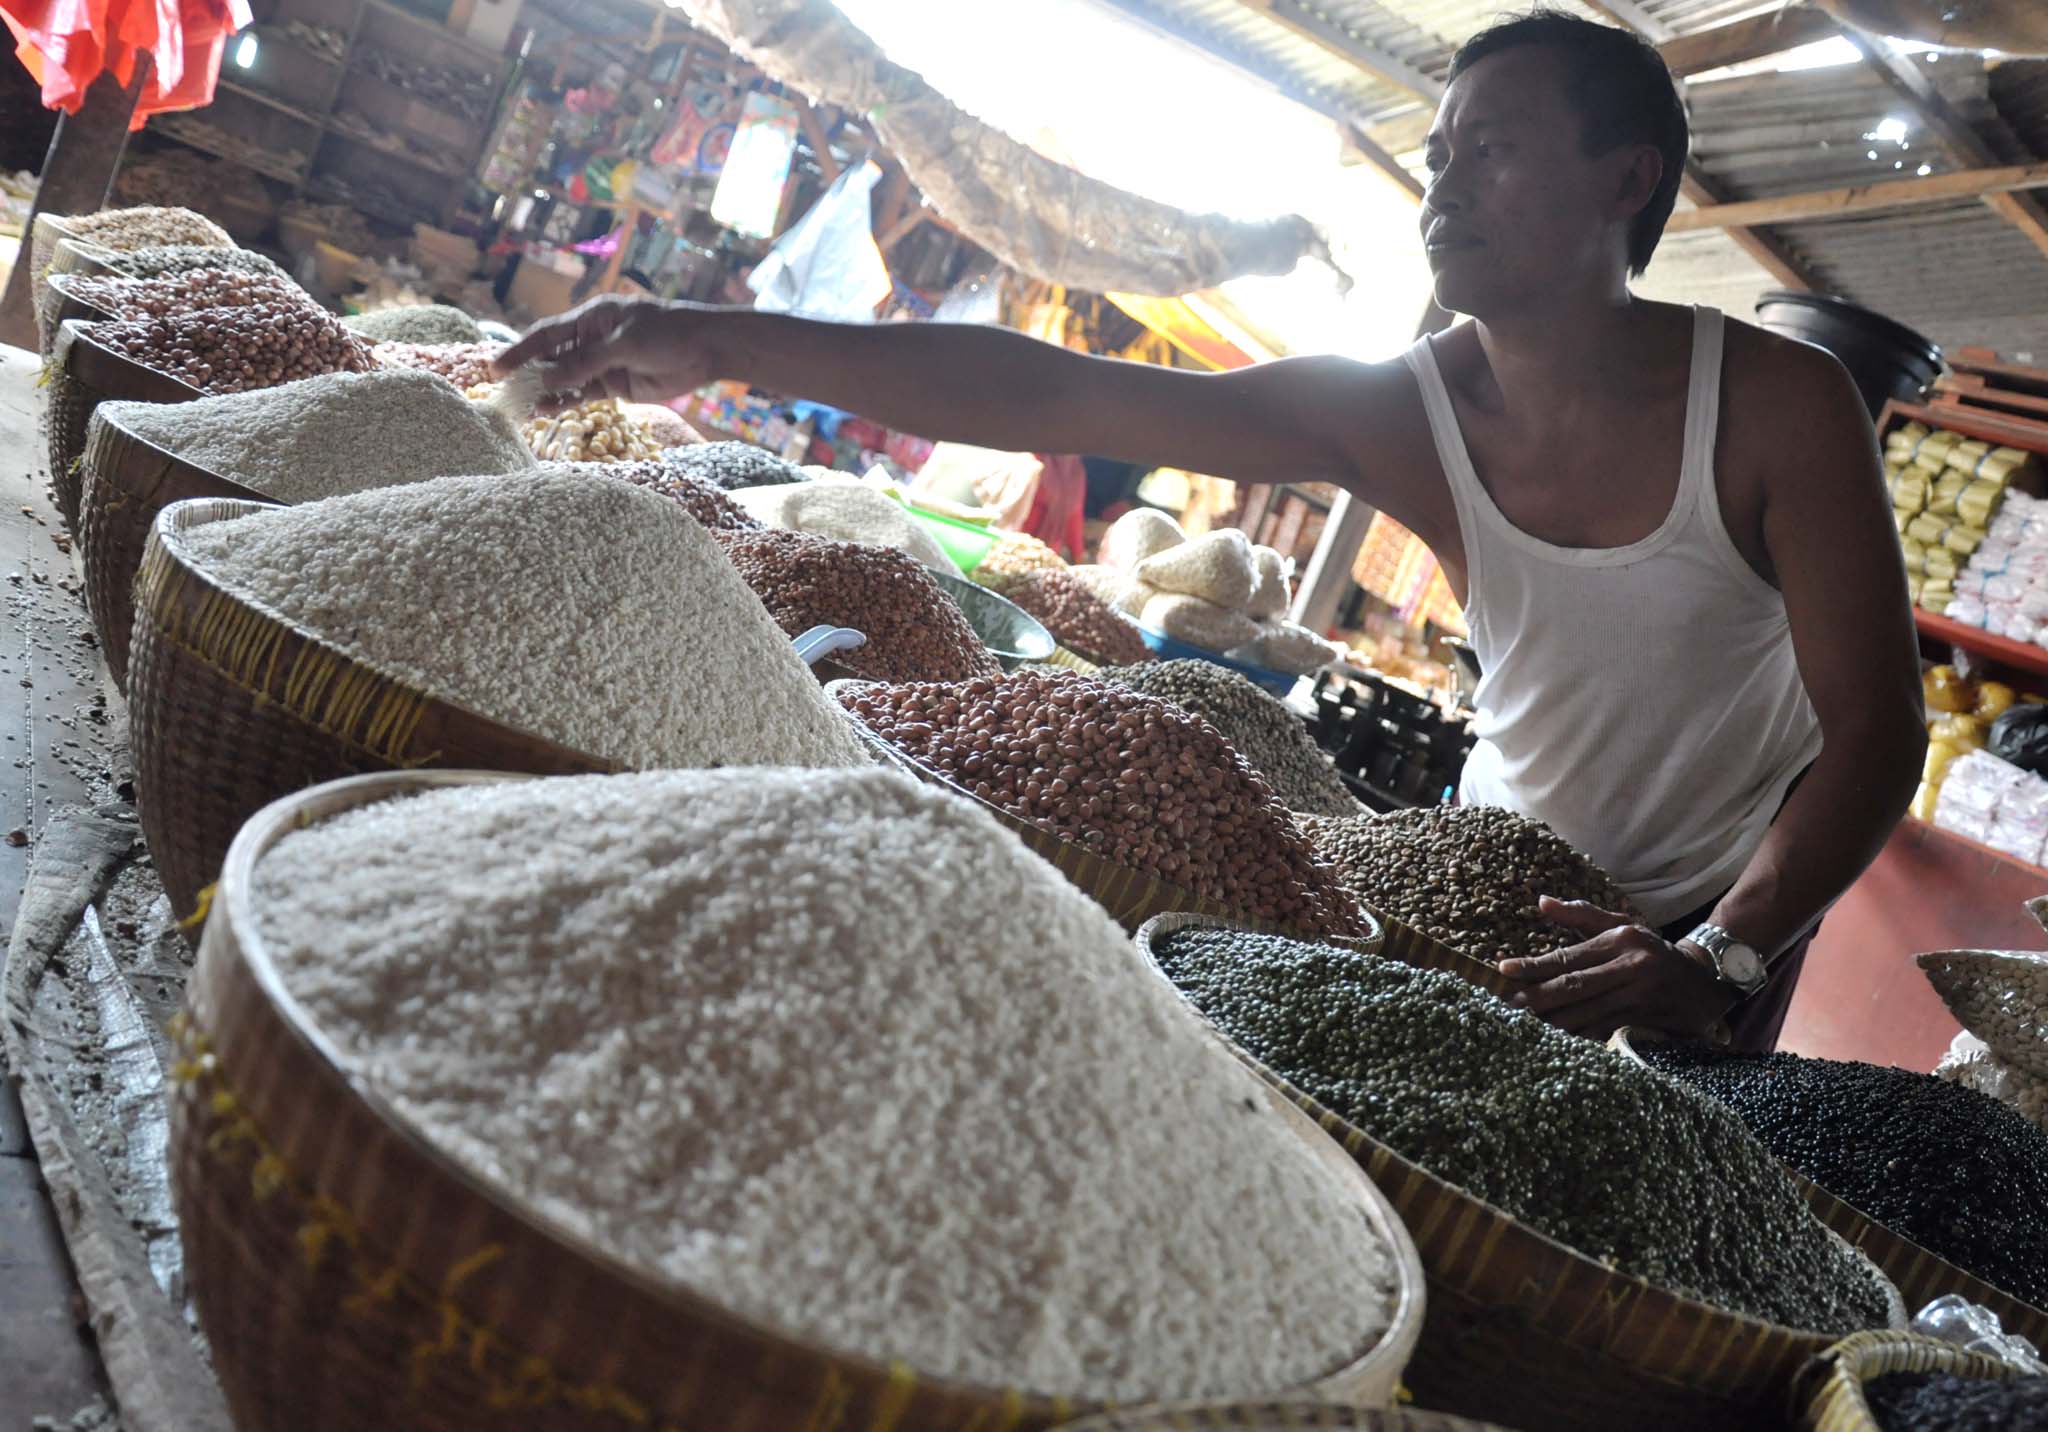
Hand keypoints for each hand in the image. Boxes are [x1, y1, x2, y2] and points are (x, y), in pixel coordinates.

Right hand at [492, 296, 719, 408]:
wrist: (707, 349)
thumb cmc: (668, 333)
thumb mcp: (625, 344)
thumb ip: (587, 362)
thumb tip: (549, 379)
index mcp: (591, 319)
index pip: (547, 334)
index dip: (521, 350)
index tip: (498, 366)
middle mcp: (591, 340)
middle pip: (552, 358)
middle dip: (528, 375)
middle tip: (503, 392)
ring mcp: (602, 363)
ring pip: (566, 378)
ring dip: (545, 392)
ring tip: (521, 408)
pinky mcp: (615, 385)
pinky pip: (584, 394)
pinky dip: (566, 402)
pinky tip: (547, 411)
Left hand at [1496, 896, 1730, 1040]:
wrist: (1706, 980)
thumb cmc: (1653, 950)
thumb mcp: (1623, 926)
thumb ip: (1581, 915)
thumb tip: (1541, 902)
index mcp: (1620, 940)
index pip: (1569, 955)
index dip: (1535, 965)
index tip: (1504, 970)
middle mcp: (1630, 966)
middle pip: (1574, 985)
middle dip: (1538, 997)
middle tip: (1508, 1005)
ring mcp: (1639, 994)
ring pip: (1587, 1010)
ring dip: (1553, 1019)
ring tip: (1524, 1023)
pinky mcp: (1645, 1018)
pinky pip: (1604, 1028)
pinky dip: (1579, 1034)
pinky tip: (1556, 1038)